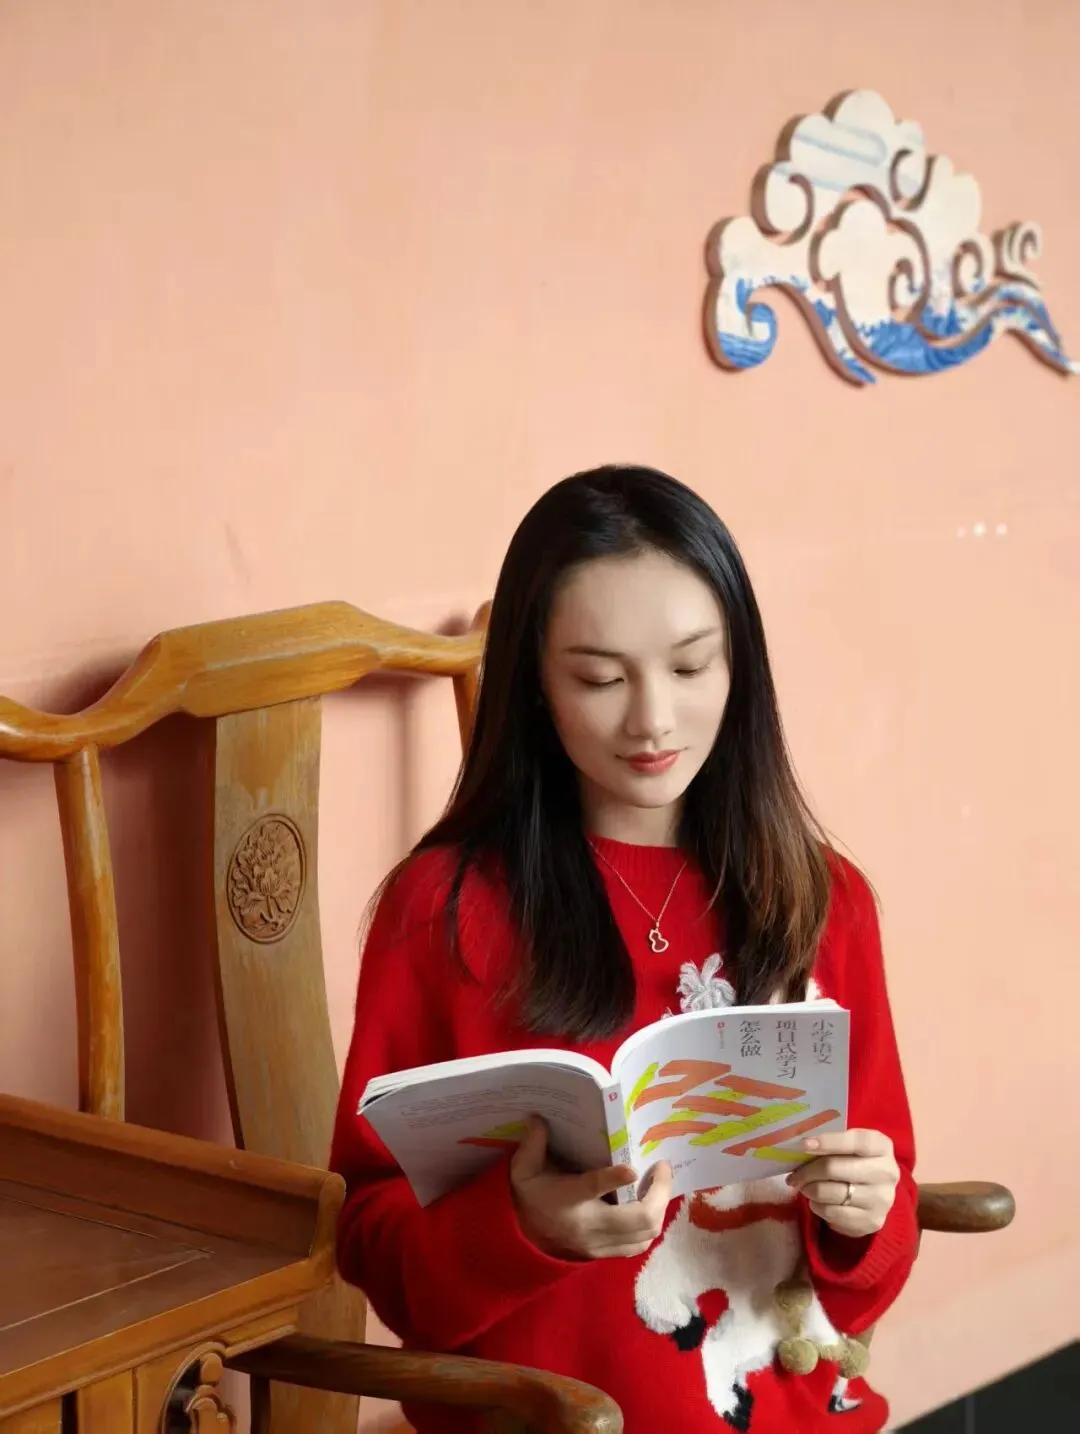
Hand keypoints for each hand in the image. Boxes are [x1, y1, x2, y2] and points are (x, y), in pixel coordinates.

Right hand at [510, 1116, 672, 1259]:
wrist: (522, 1241)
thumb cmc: (529, 1198)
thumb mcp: (524, 1170)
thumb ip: (532, 1145)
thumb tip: (538, 1117)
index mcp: (568, 1199)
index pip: (592, 1189)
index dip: (614, 1178)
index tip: (633, 1168)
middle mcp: (589, 1226)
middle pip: (638, 1219)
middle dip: (659, 1192)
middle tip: (662, 1167)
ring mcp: (600, 1245)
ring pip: (645, 1234)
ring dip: (659, 1208)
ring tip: (660, 1183)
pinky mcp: (606, 1254)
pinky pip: (640, 1245)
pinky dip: (651, 1226)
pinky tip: (651, 1205)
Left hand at [786, 1128, 899, 1237]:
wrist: (876, 1194)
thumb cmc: (856, 1162)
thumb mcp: (851, 1146)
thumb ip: (832, 1142)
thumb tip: (801, 1146)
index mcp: (882, 1147)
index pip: (856, 1141)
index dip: (829, 1142)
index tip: (804, 1145)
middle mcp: (886, 1173)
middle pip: (835, 1169)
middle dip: (808, 1171)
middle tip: (794, 1174)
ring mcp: (881, 1200)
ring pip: (831, 1193)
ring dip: (810, 1190)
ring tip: (804, 1187)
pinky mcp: (872, 1221)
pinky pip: (833, 1214)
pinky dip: (818, 1207)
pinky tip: (816, 1201)